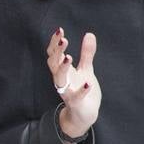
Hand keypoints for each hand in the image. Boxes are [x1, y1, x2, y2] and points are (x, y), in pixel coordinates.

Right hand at [47, 27, 100, 141]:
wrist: (84, 113)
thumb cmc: (82, 89)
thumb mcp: (86, 69)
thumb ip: (86, 53)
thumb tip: (89, 34)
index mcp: (63, 70)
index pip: (54, 54)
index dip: (55, 43)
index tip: (60, 31)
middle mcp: (62, 80)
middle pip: (53, 64)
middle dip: (57, 52)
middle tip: (63, 40)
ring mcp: (67, 91)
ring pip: (59, 80)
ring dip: (63, 68)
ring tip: (69, 57)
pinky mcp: (76, 103)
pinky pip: (75, 97)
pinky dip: (81, 91)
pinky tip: (87, 84)